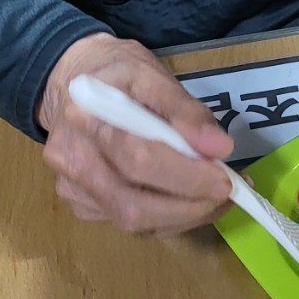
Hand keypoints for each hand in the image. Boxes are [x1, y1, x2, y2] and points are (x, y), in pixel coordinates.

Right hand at [37, 33, 235, 236]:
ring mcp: (71, 188)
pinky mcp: (80, 205)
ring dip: (184, 217)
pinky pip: (128, 224)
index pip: (138, 159)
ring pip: (132, 222)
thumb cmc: (115, 74)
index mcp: (86, 117)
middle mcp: (71, 160)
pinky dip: (167, 219)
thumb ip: (185, 109)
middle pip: (133, 204)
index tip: (226, 180)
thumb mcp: (151, 74)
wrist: (69, 80)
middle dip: (190, 206)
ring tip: (217, 199)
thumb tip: (220, 148)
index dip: (186, 176)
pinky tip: (189, 200)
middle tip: (229, 193)